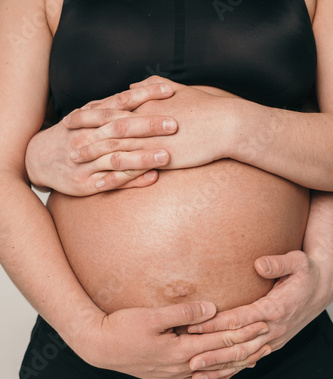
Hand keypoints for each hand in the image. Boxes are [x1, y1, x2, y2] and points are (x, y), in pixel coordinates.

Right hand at [26, 83, 176, 194]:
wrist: (37, 160)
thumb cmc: (69, 135)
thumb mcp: (85, 115)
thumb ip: (110, 106)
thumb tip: (140, 91)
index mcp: (90, 118)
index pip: (121, 102)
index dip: (145, 96)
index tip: (169, 92)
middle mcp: (87, 137)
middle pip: (120, 129)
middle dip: (148, 126)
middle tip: (174, 124)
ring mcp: (86, 162)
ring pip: (117, 158)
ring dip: (143, 157)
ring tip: (167, 155)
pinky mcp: (85, 183)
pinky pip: (111, 181)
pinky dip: (131, 179)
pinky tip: (151, 177)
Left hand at [67, 76, 237, 173]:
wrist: (227, 124)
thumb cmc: (206, 107)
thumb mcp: (179, 90)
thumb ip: (153, 86)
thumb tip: (134, 82)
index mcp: (147, 106)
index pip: (112, 107)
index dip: (91, 112)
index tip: (75, 116)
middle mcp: (144, 121)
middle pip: (107, 126)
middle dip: (84, 132)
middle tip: (65, 137)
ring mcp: (151, 140)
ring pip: (115, 146)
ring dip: (92, 153)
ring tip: (73, 158)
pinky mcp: (161, 158)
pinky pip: (133, 168)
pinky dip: (114, 175)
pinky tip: (100, 182)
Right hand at [75, 301, 269, 378]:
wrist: (98, 347)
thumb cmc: (122, 328)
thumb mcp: (151, 316)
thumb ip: (183, 314)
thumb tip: (212, 309)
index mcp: (179, 351)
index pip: (219, 341)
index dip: (243, 333)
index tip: (262, 325)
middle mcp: (180, 368)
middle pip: (221, 359)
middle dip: (246, 350)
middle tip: (268, 341)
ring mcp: (172, 375)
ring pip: (212, 373)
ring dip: (234, 365)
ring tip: (253, 358)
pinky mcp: (166, 376)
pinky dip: (215, 374)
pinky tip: (221, 373)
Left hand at [187, 250, 327, 378]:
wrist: (323, 288)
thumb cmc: (307, 273)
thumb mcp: (298, 261)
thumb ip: (278, 263)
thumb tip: (259, 265)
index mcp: (275, 308)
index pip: (240, 319)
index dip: (215, 324)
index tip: (194, 327)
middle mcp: (273, 328)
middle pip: (238, 345)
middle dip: (213, 354)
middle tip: (189, 361)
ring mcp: (274, 339)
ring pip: (243, 358)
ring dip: (219, 368)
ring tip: (196, 375)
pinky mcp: (273, 343)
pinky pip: (250, 360)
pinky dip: (233, 371)